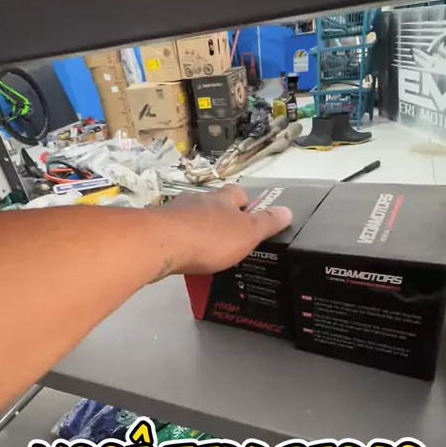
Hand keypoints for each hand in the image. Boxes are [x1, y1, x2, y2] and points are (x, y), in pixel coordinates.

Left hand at [158, 184, 292, 275]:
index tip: (248, 213)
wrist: (161, 244)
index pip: (237, 193)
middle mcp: (198, 200)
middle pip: (211, 202)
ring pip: (190, 215)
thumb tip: (288, 210)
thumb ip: (266, 223)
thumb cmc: (210, 238)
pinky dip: (179, 239)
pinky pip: (173, 231)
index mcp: (222, 199)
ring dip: (196, 227)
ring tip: (203, 246)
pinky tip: (182, 253)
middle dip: (218, 215)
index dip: (244, 202)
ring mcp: (175, 212)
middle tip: (226, 234)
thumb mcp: (247, 233)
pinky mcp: (157, 228)